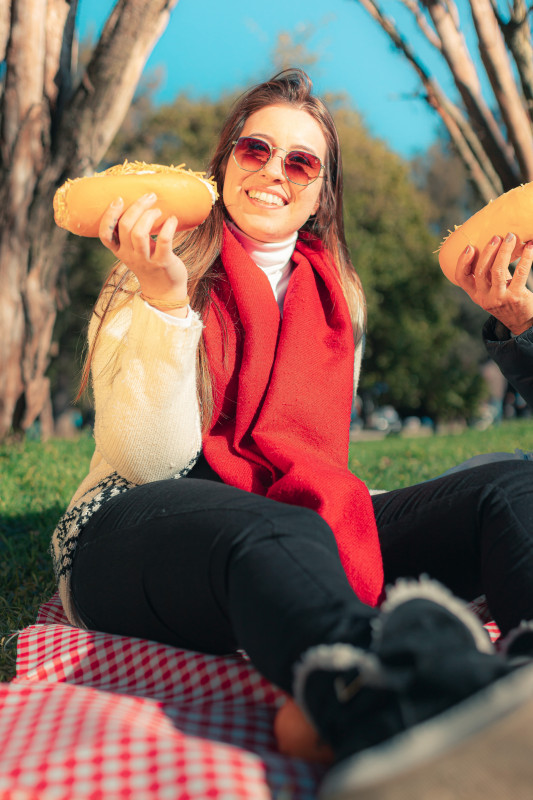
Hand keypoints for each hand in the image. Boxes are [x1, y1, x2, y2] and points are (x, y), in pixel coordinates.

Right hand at [99, 193, 188, 312]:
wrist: (164, 292)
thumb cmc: (150, 264)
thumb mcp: (135, 251)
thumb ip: (131, 234)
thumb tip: (137, 204)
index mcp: (120, 251)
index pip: (105, 235)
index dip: (109, 216)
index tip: (118, 200)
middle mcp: (130, 256)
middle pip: (125, 226)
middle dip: (137, 207)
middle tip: (149, 196)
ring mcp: (146, 260)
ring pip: (139, 233)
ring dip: (150, 216)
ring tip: (158, 210)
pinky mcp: (162, 262)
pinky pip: (163, 240)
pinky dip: (168, 226)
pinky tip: (173, 220)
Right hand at [455, 232, 532, 334]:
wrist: (523, 323)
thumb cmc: (507, 301)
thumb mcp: (493, 291)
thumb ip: (489, 275)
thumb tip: (493, 246)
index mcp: (476, 295)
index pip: (461, 279)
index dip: (463, 262)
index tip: (470, 247)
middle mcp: (485, 298)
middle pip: (481, 271)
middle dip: (488, 251)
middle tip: (496, 237)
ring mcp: (500, 298)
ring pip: (497, 270)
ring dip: (504, 251)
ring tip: (510, 238)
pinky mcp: (516, 297)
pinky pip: (520, 273)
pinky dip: (526, 258)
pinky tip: (530, 247)